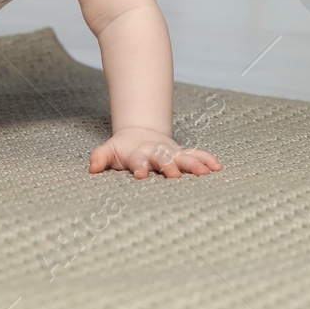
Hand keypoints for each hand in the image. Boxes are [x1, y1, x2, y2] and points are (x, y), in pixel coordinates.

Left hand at [88, 127, 221, 178]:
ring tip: (205, 173)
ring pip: (183, 157)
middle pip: (163, 158)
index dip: (138, 166)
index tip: (140, 174)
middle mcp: (156, 152)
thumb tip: (92, 167)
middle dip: (169, 166)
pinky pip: (196, 155)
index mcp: (138, 153)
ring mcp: (170, 152)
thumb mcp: (108, 150)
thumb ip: (100, 158)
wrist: (140, 133)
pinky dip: (206, 159)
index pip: (138, 160)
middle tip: (175, 176)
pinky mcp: (181, 153)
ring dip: (194, 164)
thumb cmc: (122, 148)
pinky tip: (217, 167)